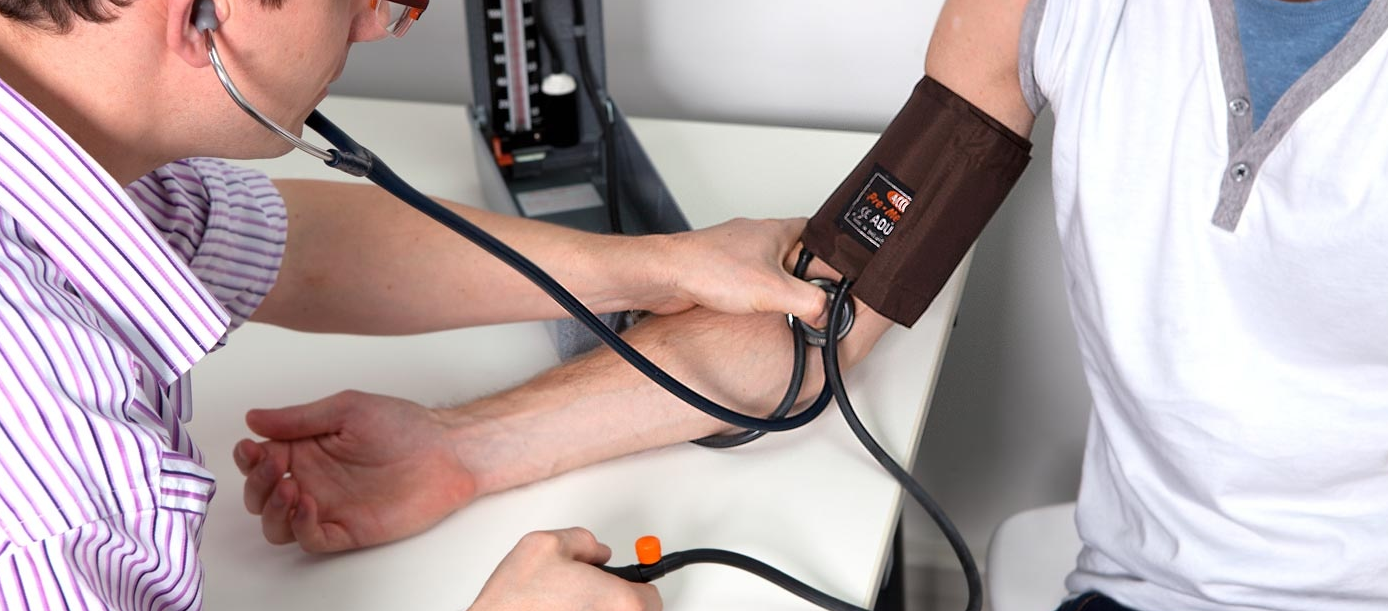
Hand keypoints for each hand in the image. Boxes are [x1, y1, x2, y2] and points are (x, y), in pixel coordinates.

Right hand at [233, 390, 476, 551]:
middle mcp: (312, 480)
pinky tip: (307, 504)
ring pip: (277, 524)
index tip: (251, 448)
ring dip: (271, 510)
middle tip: (272, 468)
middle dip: (256, 484)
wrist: (445, 452)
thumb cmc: (404, 426)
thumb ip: (300, 418)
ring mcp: (327, 507)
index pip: (260, 461)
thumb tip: (253, 418)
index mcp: (306, 449)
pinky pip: (310, 539)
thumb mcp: (347, 410)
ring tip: (288, 489)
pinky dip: (299, 526)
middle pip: (261, 496)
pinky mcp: (347, 530)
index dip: (248, 458)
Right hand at [469, 528, 660, 610]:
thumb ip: (583, 541)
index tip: (626, 582)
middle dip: (620, 601)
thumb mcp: (546, 545)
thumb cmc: (515, 601)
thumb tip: (596, 551)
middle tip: (596, 593)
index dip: (635, 584)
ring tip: (573, 604)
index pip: (651, 597)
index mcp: (619, 601)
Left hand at [648, 218, 827, 325]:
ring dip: (778, 288)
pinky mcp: (720, 270)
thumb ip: (809, 302)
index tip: (842, 274)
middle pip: (796, 255)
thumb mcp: (774, 290)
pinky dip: (755, 296)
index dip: (834, 254)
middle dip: (806, 278)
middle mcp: (757, 237)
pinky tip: (754, 311)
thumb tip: (827, 314)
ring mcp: (737, 253)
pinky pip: (747, 282)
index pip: (819, 233)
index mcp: (777, 230)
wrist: (665, 276)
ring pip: (770, 270)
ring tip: (784, 307)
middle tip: (813, 298)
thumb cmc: (708, 267)